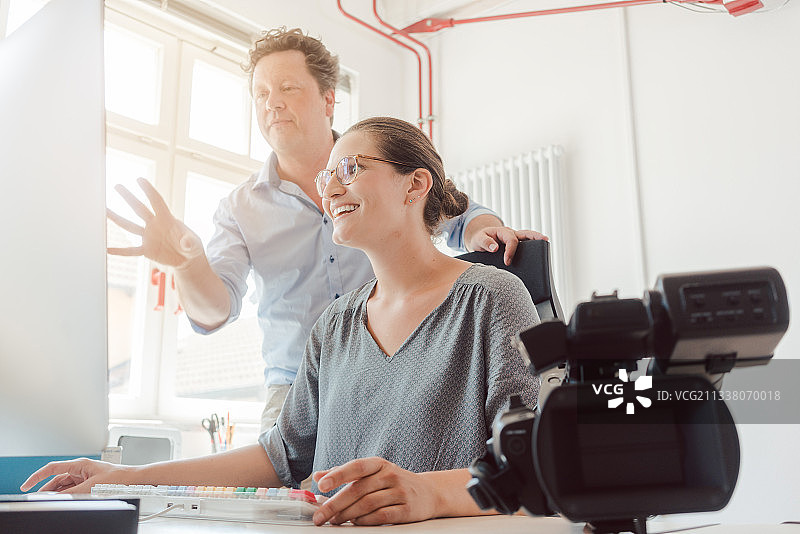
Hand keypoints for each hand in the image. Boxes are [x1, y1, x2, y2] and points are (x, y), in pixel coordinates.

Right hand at [20, 458, 130, 493]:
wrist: (132, 479)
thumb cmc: (117, 477)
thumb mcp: (91, 486)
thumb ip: (72, 492)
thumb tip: (57, 497)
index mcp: (79, 464)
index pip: (52, 469)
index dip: (37, 477)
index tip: (26, 485)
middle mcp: (80, 469)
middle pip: (56, 479)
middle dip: (45, 489)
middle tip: (36, 499)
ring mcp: (83, 476)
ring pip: (63, 486)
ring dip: (55, 494)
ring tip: (47, 502)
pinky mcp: (88, 482)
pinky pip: (71, 489)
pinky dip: (65, 495)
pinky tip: (62, 501)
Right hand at [107, 177, 204, 268]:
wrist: (187, 259)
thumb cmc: (191, 247)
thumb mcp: (194, 245)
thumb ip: (190, 243)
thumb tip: (186, 242)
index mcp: (167, 219)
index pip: (157, 202)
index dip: (149, 191)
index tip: (139, 179)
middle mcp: (155, 225)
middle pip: (139, 209)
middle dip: (129, 197)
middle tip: (117, 185)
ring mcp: (149, 237)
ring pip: (130, 226)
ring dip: (117, 218)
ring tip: (104, 209)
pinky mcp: (147, 250)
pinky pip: (131, 250)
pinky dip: (120, 251)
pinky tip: (107, 249)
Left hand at [311, 457, 436, 525]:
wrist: (428, 492)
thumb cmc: (393, 482)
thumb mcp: (372, 472)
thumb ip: (345, 473)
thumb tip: (318, 476)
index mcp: (379, 464)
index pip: (356, 467)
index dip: (338, 475)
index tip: (321, 485)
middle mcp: (390, 475)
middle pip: (358, 490)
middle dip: (335, 504)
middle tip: (320, 516)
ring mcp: (400, 492)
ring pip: (368, 504)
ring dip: (347, 514)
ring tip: (334, 521)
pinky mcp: (407, 509)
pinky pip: (382, 516)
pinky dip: (365, 521)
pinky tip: (355, 523)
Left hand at [468, 226, 548, 265]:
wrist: (479, 239)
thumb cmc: (480, 239)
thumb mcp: (478, 240)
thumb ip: (485, 243)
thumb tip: (495, 248)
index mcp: (503, 232)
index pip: (511, 240)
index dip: (510, 251)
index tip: (507, 262)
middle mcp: (511, 233)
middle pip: (526, 233)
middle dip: (536, 236)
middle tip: (545, 240)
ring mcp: (515, 238)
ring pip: (529, 237)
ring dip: (538, 240)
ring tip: (547, 245)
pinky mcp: (516, 244)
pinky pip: (526, 244)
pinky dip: (533, 247)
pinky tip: (536, 257)